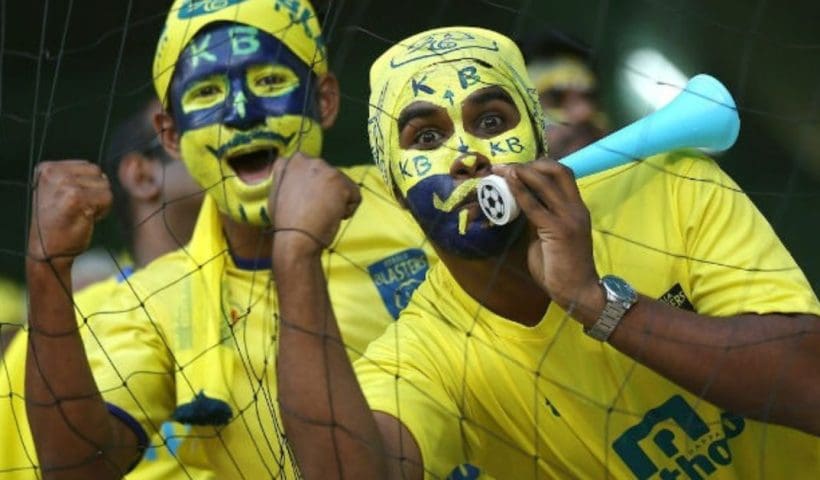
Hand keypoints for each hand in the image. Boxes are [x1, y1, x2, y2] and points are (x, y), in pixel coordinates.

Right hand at [28, 160, 111, 265]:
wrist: (47, 252)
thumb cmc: (58, 225)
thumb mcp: (59, 193)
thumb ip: (75, 178)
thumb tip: (104, 174)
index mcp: (46, 169)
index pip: (88, 166)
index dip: (88, 186)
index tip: (72, 202)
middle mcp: (52, 173)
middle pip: (97, 173)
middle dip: (95, 192)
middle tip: (78, 209)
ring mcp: (63, 184)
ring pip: (104, 185)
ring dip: (99, 202)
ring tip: (81, 214)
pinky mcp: (75, 197)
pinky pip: (107, 198)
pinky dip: (103, 211)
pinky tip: (86, 219)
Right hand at [269, 153, 360, 258]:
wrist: (295, 239)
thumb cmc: (285, 224)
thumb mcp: (278, 193)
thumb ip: (290, 181)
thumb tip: (299, 181)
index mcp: (292, 162)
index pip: (311, 168)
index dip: (312, 187)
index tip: (307, 201)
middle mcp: (309, 160)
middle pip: (329, 175)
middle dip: (326, 192)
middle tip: (315, 210)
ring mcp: (326, 170)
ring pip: (343, 185)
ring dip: (337, 201)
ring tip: (321, 216)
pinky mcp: (341, 184)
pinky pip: (355, 196)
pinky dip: (348, 210)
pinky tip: (332, 217)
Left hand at [497, 159, 601, 313]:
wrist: (577, 292)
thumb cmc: (561, 269)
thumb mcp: (549, 237)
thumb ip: (538, 219)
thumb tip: (520, 205)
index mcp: (576, 208)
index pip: (562, 175)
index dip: (539, 166)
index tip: (516, 167)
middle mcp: (576, 208)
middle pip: (557, 171)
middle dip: (531, 164)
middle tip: (506, 167)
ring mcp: (569, 218)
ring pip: (546, 183)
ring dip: (521, 173)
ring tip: (501, 170)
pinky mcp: (559, 230)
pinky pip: (536, 206)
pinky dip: (520, 192)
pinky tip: (508, 184)